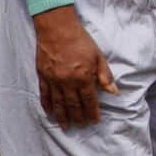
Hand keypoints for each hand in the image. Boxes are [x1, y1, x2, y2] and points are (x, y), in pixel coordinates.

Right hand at [32, 6, 115, 128]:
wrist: (57, 29)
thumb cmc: (81, 40)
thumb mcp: (98, 56)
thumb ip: (104, 75)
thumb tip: (114, 91)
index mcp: (83, 77)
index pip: (89, 100)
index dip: (92, 111)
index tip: (95, 120)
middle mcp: (67, 82)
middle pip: (73, 104)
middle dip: (78, 117)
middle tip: (81, 126)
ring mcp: (53, 80)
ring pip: (58, 103)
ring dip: (62, 116)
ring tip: (66, 126)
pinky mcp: (42, 76)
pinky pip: (44, 94)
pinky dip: (47, 105)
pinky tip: (50, 113)